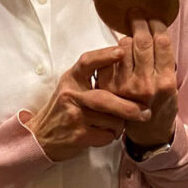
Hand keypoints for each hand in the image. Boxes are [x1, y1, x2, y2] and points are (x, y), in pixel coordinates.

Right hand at [23, 46, 151, 161]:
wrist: (42, 136)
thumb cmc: (64, 108)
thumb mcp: (72, 86)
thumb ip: (92, 76)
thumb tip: (124, 60)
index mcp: (71, 79)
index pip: (87, 62)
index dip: (104, 56)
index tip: (121, 51)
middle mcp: (71, 95)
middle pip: (105, 98)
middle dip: (129, 107)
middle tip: (145, 111)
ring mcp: (73, 116)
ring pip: (111, 120)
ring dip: (119, 125)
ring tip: (115, 124)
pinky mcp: (77, 135)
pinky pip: (106, 135)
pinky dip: (110, 136)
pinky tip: (103, 134)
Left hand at [98, 11, 177, 148]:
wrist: (147, 131)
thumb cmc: (161, 104)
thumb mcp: (171, 84)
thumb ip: (164, 61)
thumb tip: (155, 30)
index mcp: (165, 81)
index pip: (161, 42)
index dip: (156, 24)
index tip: (153, 15)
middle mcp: (145, 84)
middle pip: (142, 41)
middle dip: (139, 22)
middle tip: (137, 13)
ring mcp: (125, 86)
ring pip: (125, 46)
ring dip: (128, 37)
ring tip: (132, 36)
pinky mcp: (109, 87)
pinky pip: (111, 57)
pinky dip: (116, 50)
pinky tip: (121, 52)